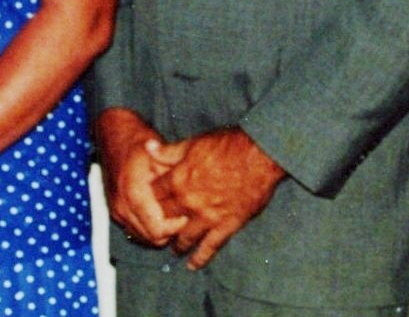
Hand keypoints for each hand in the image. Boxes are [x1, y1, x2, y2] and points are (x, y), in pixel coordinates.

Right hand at [95, 108, 188, 246]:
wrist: (113, 137)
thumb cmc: (139, 144)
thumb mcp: (160, 156)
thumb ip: (174, 178)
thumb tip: (190, 197)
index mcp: (134, 193)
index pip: (157, 229)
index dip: (175, 227)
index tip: (186, 215)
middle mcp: (122, 206)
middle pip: (150, 238)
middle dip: (168, 232)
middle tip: (182, 217)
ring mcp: (116, 211)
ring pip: (142, 237)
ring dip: (158, 232)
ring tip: (172, 216)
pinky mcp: (115, 212)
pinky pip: (134, 231)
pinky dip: (147, 229)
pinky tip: (160, 215)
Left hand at [153, 127, 286, 268]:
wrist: (260, 154)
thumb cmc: (228, 144)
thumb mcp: (194, 143)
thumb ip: (169, 151)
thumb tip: (148, 147)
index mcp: (178, 180)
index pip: (153, 196)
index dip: (149, 200)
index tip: (149, 204)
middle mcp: (188, 202)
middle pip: (164, 220)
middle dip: (160, 225)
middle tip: (159, 230)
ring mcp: (206, 217)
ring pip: (183, 238)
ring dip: (177, 244)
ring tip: (175, 248)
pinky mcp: (225, 225)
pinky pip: (209, 247)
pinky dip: (200, 258)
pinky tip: (193, 265)